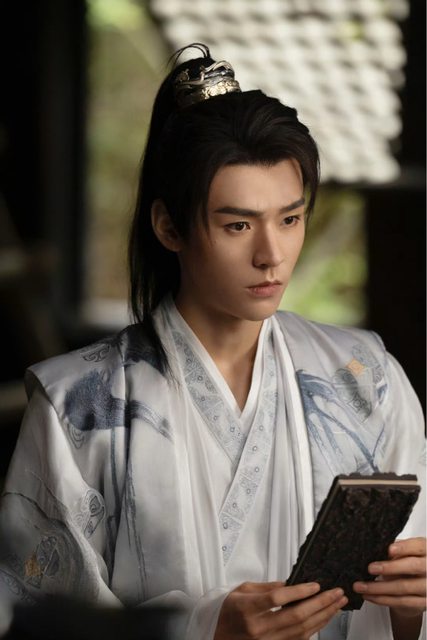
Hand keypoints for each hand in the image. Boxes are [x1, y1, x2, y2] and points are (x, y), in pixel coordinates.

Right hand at [214, 581, 347, 639]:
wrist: (222, 638)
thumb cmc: (231, 612)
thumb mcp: (241, 590)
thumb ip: (265, 587)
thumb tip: (289, 584)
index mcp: (247, 609)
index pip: (277, 599)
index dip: (298, 591)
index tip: (314, 585)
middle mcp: (259, 628)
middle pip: (295, 616)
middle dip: (320, 603)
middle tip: (337, 592)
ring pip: (302, 630)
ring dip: (324, 616)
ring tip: (338, 604)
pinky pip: (301, 639)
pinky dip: (316, 628)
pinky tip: (326, 617)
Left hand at [353, 537, 426, 616]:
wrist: (418, 587)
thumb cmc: (407, 562)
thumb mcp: (404, 552)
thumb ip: (394, 550)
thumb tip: (376, 549)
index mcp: (426, 550)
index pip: (418, 546)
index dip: (404, 547)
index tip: (389, 550)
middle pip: (413, 566)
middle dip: (390, 567)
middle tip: (370, 568)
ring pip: (404, 587)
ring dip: (379, 588)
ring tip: (361, 586)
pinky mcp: (423, 602)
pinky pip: (401, 602)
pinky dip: (382, 599)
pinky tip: (369, 596)